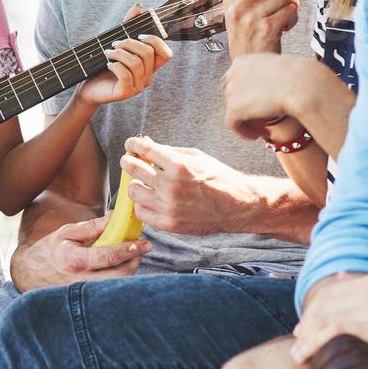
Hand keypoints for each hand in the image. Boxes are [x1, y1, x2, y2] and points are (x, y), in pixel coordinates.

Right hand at [9, 215, 150, 291]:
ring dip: (129, 270)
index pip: (110, 256)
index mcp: (75, 260)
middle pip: (121, 275)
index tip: (144, 243)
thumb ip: (92, 227)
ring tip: (130, 257)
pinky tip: (118, 269)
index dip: (130, 249)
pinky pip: (110, 291)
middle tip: (140, 249)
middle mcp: (81, 280)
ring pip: (119, 286)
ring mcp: (84, 294)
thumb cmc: (49, 251)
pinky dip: (119, 280)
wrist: (29, 275)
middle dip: (135, 261)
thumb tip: (114, 217)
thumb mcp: (67, 233)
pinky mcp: (87, 300)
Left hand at [76, 6, 172, 107]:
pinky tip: (108, 64)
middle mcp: (147, 77)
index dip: (155, 41)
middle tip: (114, 44)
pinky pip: (125, 75)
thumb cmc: (103, 66)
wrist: (89, 88)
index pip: (167, 54)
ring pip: (136, 63)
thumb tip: (139, 6)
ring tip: (107, 53)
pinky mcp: (126, 92)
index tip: (138, 35)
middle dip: (129, 43)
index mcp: (149, 66)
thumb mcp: (117, 44)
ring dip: (119, 53)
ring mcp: (138, 86)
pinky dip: (115, 65)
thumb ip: (129, 26)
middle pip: (148, 54)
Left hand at [118, 136, 258, 236]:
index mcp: (178, 165)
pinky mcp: (169, 223)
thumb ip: (169, 151)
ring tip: (144, 183)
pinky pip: (141, 213)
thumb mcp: (196, 156)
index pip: (143, 149)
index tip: (131, 145)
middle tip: (130, 161)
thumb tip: (146, 145)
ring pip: (133, 192)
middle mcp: (171, 185)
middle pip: (132, 169)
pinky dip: (143, 205)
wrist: (239, 205)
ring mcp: (169, 206)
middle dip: (128, 162)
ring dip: (136, 185)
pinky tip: (151, 200)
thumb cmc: (219, 177)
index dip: (132, 145)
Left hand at [223, 53, 313, 139]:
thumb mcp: (275, 69)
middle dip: (246, 108)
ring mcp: (232, 90)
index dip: (246, 96)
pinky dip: (245, 132)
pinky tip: (260, 134)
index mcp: (242, 62)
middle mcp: (233, 73)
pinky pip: (234, 125)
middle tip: (262, 117)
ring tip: (264, 126)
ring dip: (248, 121)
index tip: (259, 104)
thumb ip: (263, 77)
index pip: (235, 82)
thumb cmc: (297, 77)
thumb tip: (262, 90)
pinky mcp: (234, 107)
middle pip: (232, 97)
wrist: (301, 85)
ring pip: (234, 112)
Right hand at [224, 0, 301, 57]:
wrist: (249, 67)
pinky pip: (290, 10)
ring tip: (285, 12)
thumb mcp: (238, 12)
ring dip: (291, 1)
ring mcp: (251, 16)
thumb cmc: (247, 37)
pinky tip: (286, 24)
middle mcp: (238, 4)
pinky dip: (293, 15)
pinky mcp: (266, 28)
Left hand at [293, 273, 367, 368]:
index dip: (313, 311)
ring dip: (307, 337)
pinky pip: (334, 332)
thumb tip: (340, 278)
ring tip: (299, 356)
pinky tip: (308, 357)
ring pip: (324, 317)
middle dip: (306, 325)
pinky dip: (316, 344)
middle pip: (323, 304)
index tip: (303, 328)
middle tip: (297, 345)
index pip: (330, 293)